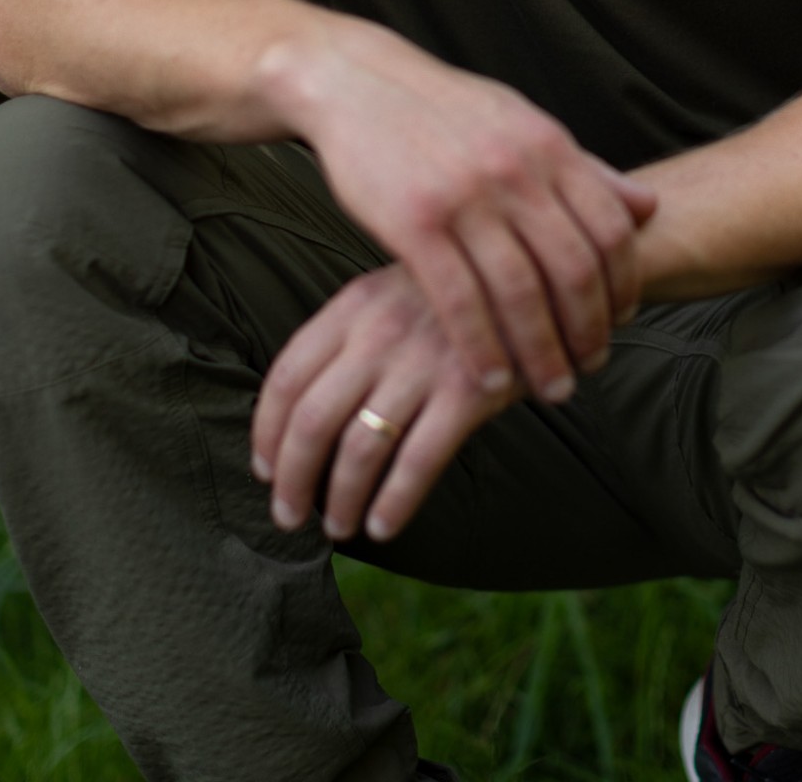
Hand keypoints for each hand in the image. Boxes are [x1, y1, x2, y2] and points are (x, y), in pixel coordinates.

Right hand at [250, 21, 656, 401]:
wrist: (360, 83)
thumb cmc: (446, 110)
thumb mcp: (523, 123)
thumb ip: (584, 169)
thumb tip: (647, 206)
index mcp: (548, 145)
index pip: (610, 228)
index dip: (622, 283)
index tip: (622, 320)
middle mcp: (514, 170)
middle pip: (572, 269)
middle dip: (588, 330)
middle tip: (591, 366)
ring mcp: (464, 196)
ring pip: (520, 293)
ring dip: (542, 352)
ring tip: (551, 388)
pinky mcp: (414, 222)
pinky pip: (458, 300)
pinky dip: (481, 348)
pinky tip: (491, 379)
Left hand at [250, 262, 522, 543]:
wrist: (537, 274)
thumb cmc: (456, 297)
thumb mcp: (393, 291)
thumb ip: (350, 334)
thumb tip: (300, 409)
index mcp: (354, 306)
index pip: (287, 376)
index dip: (267, 433)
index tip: (264, 470)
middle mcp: (381, 333)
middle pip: (312, 420)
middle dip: (293, 480)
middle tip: (289, 516)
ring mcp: (424, 362)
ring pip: (360, 449)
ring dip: (341, 500)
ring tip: (340, 527)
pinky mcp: (470, 391)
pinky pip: (418, 461)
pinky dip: (394, 503)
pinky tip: (384, 526)